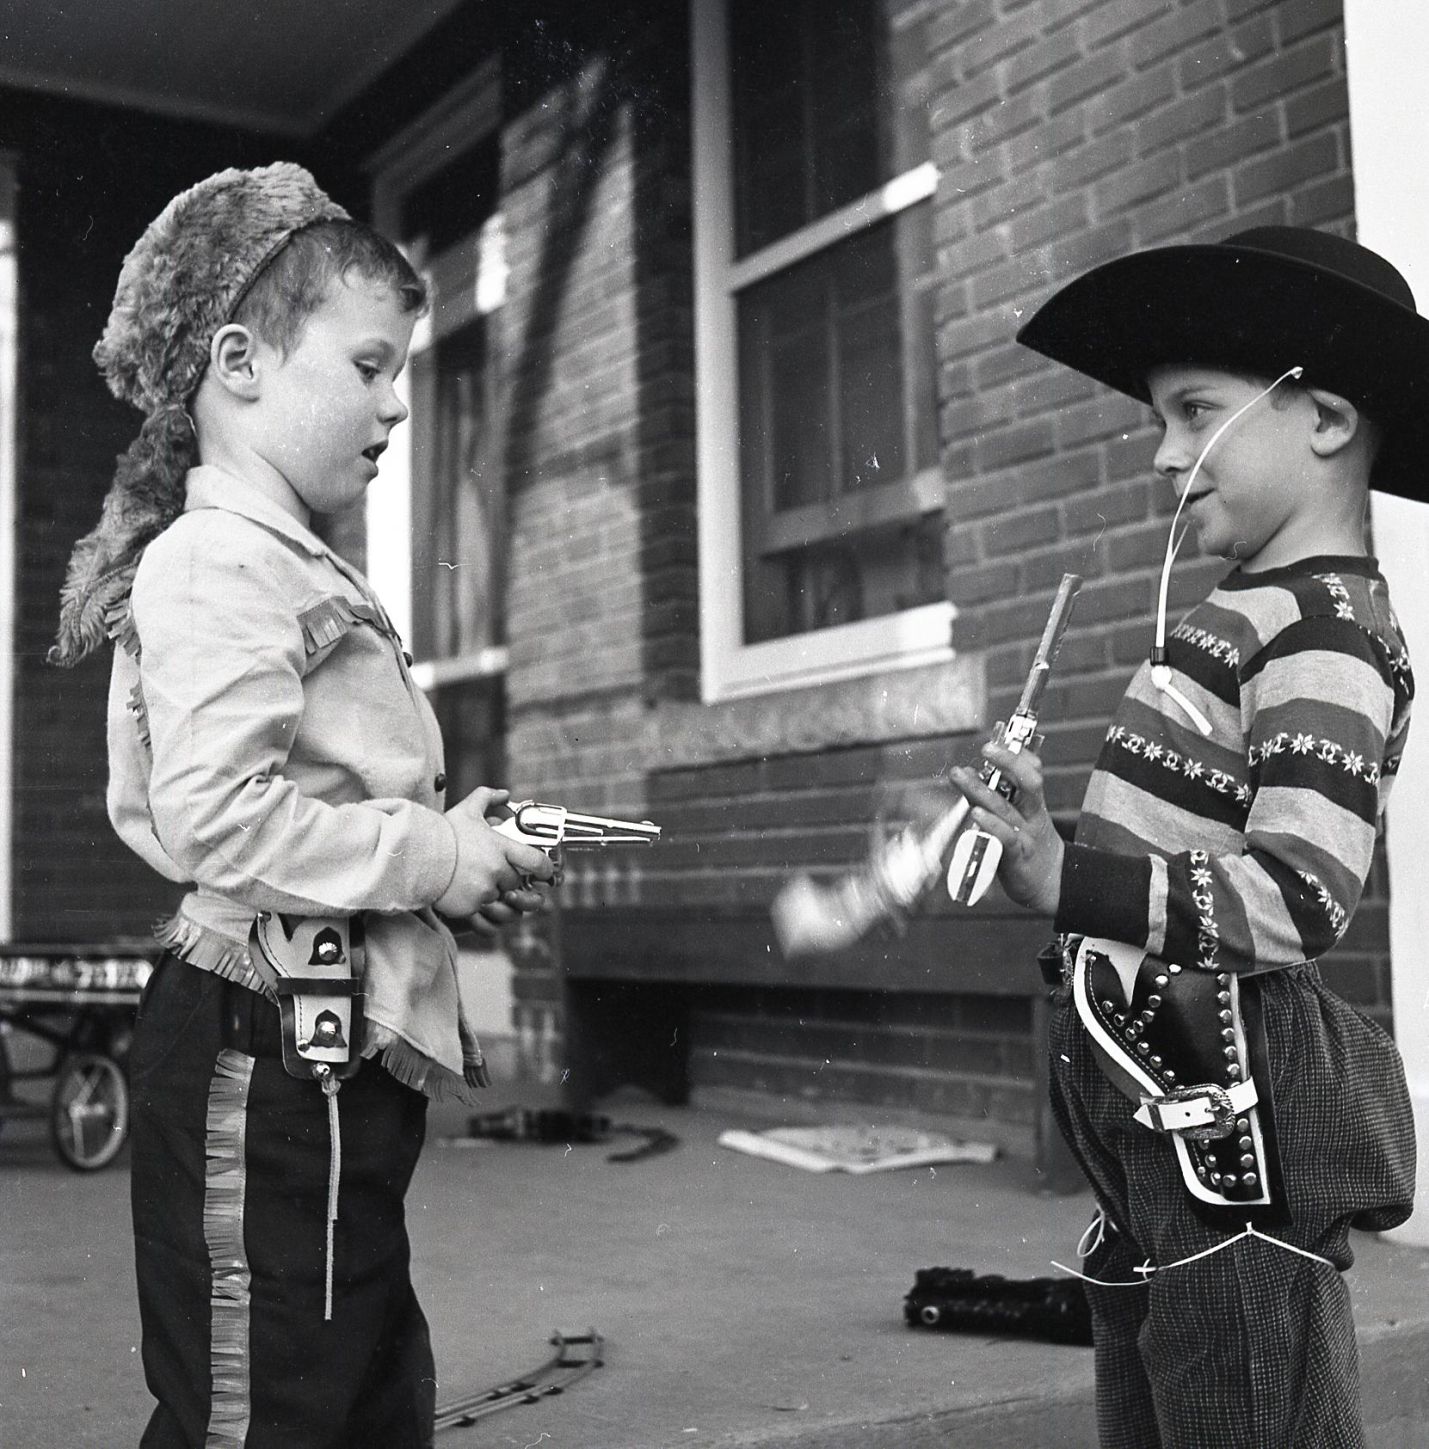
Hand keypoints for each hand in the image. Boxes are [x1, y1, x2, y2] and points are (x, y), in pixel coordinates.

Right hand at [435, 787, 556, 919]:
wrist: (416, 856)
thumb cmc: (442, 833)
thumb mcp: (466, 809)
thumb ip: (487, 797)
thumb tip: (504, 793)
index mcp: (501, 847)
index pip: (537, 862)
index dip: (545, 869)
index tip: (544, 872)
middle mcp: (497, 870)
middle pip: (516, 881)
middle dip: (507, 879)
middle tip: (493, 873)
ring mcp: (485, 890)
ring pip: (501, 899)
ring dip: (494, 894)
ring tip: (478, 884)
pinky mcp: (471, 907)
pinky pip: (485, 914)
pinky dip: (480, 908)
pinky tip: (470, 897)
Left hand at [949, 743, 1062, 916]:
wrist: (1049, 884)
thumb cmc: (1028, 846)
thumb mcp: (1019, 818)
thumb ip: (996, 797)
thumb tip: (971, 773)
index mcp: (1034, 804)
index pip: (1033, 772)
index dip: (1020, 755)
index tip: (1003, 741)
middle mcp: (1033, 816)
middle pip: (1027, 783)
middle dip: (1008, 762)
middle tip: (987, 748)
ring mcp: (1027, 836)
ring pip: (1007, 809)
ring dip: (982, 791)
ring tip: (962, 776)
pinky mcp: (1018, 858)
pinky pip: (1006, 838)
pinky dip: (991, 825)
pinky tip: (977, 814)